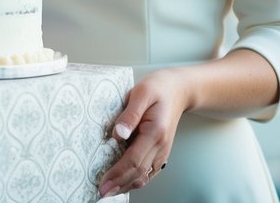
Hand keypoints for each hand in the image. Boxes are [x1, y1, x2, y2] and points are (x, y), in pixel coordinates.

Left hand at [96, 68, 187, 197]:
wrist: (178, 90)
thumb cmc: (158, 88)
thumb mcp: (141, 93)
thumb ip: (129, 114)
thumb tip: (117, 133)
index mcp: (155, 132)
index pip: (133, 160)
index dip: (117, 174)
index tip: (103, 183)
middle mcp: (160, 146)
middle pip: (138, 173)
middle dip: (118, 185)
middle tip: (101, 192)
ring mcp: (162, 151)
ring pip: (144, 176)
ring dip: (126, 186)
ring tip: (110, 191)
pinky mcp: (161, 152)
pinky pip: (149, 172)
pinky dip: (136, 180)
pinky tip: (124, 183)